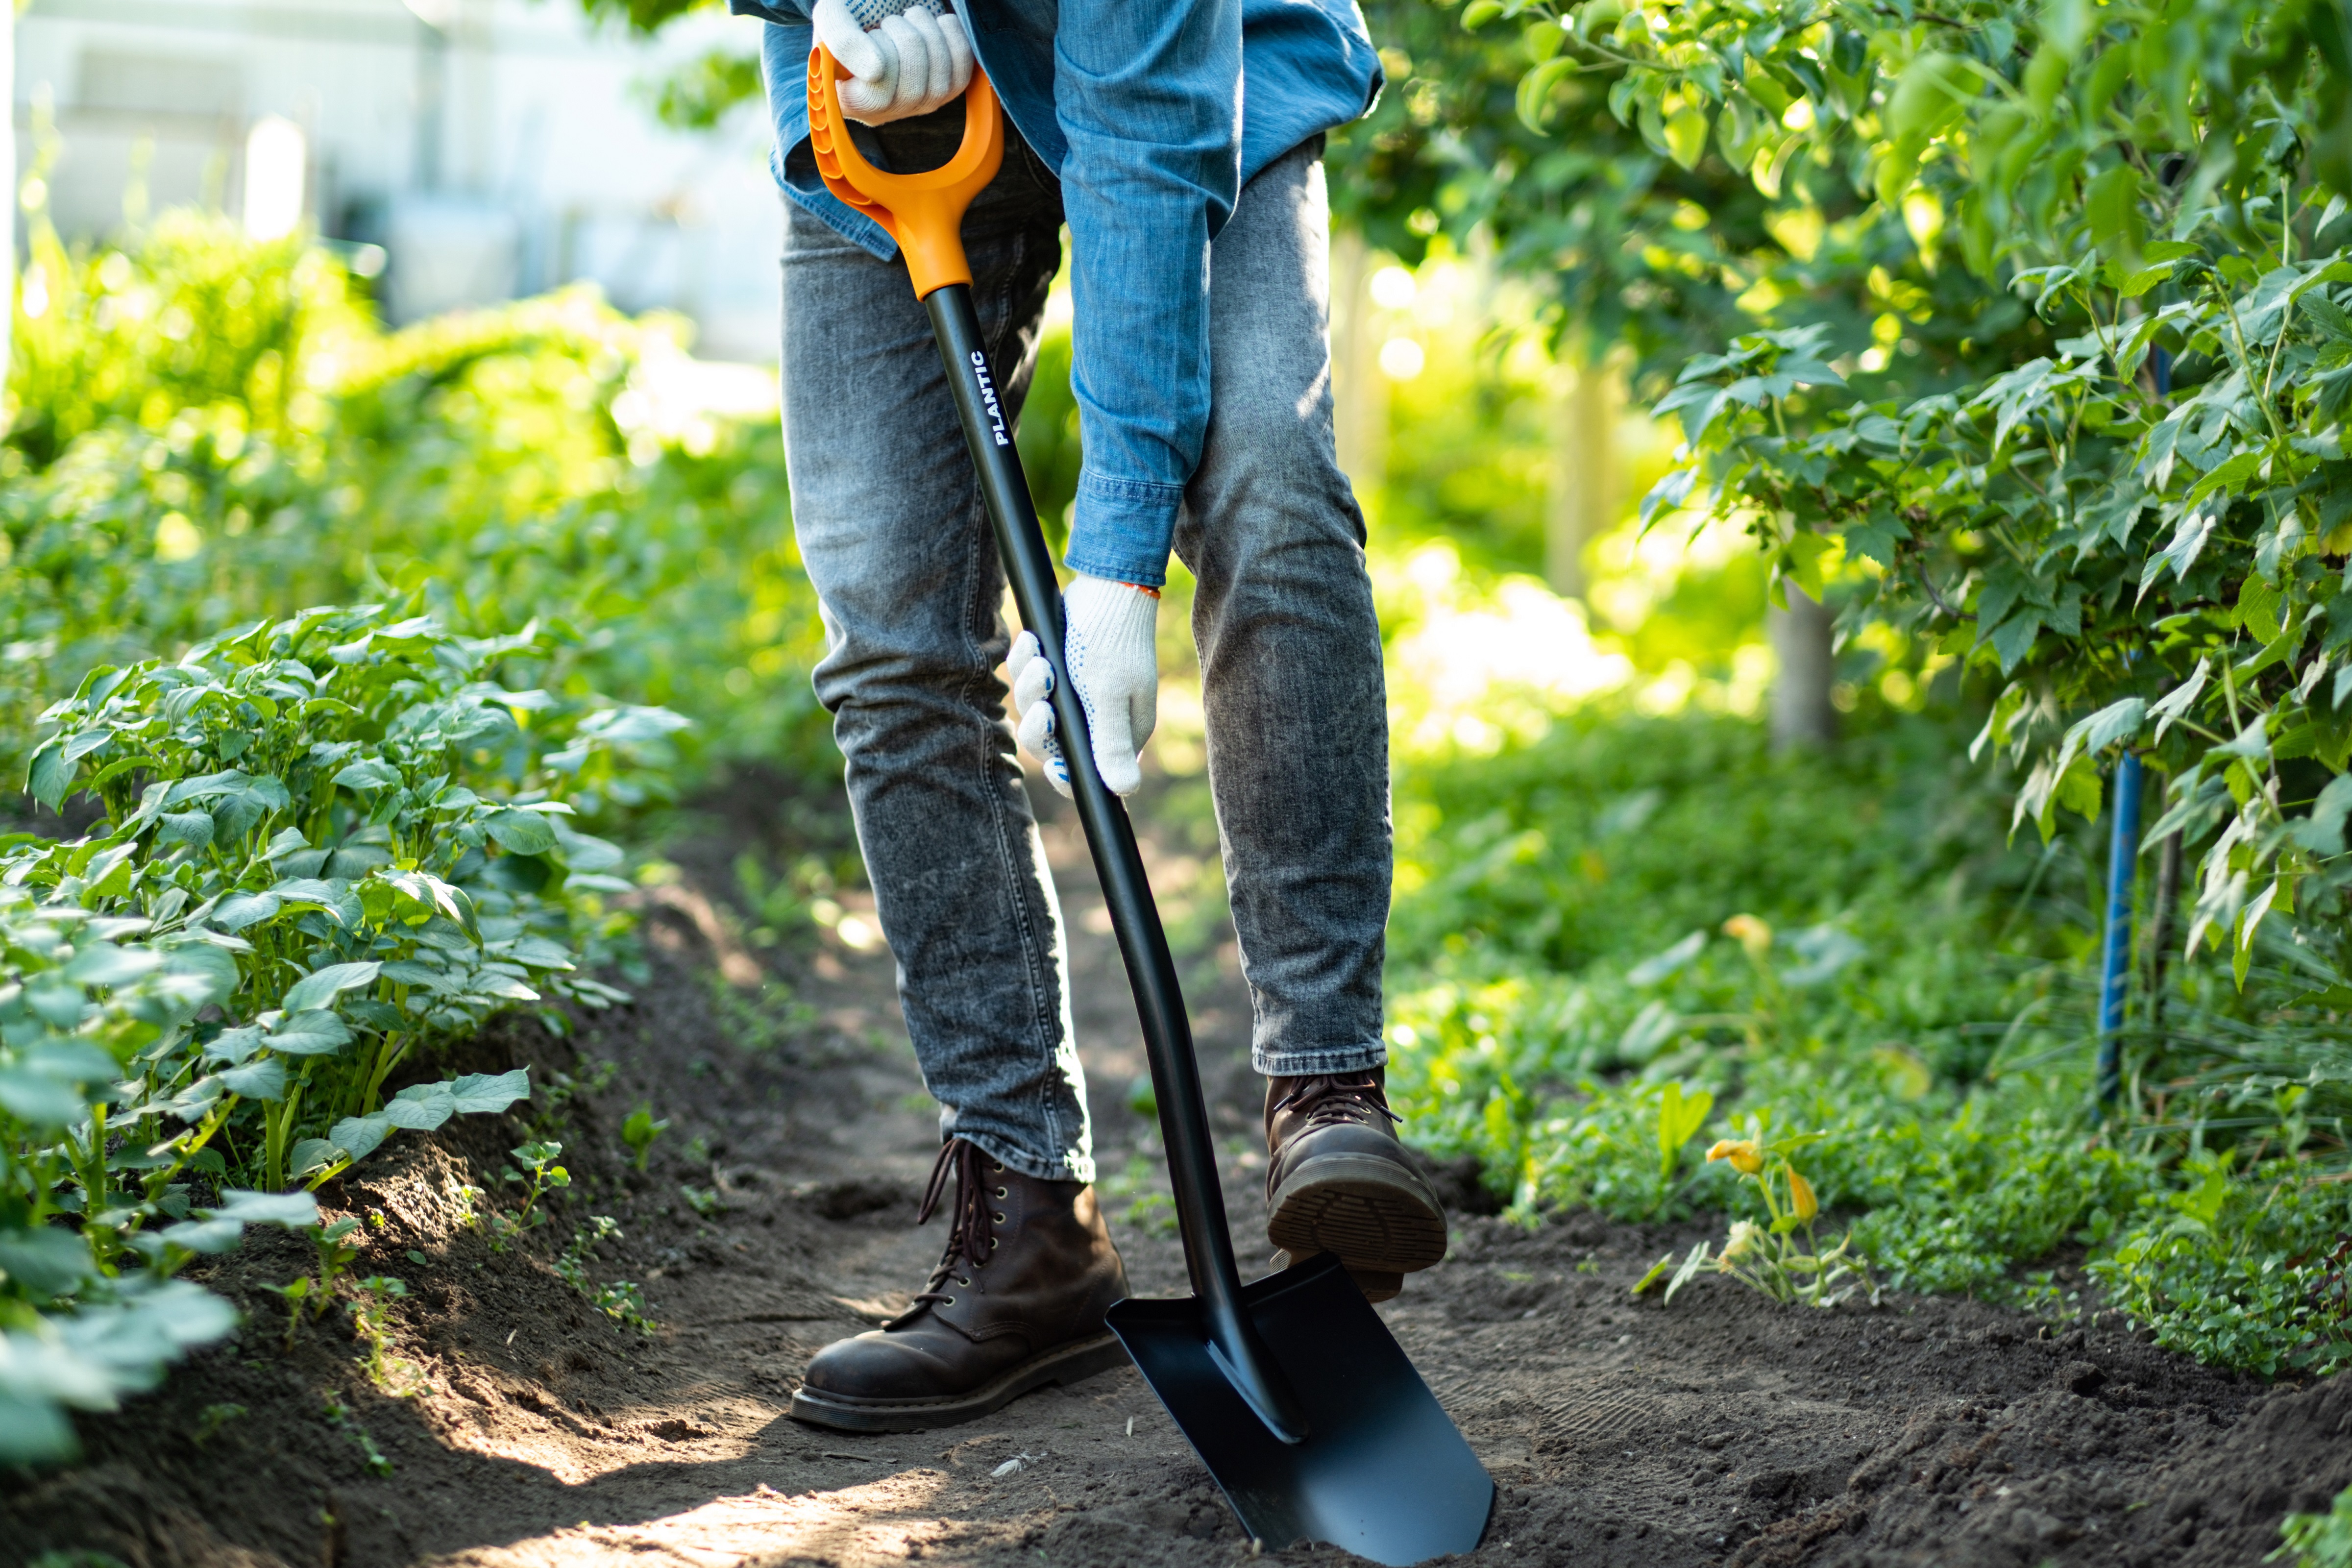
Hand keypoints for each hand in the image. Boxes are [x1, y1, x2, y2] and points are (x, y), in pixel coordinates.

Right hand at [813, 0, 973, 126]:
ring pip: (938, 86)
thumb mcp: (832, 16)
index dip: (884, 60)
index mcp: (847, 101)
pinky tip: (940, 23)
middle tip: (893, 19)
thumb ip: (843, 41)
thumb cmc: (851, 10)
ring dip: (930, 37)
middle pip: (912, 92)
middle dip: (908, 42)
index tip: (876, 30)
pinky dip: (955, 42)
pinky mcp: (944, 92)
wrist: (880, 2)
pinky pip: (960, 76)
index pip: (876, 99)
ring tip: (913, 16)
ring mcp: (915, 106)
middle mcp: (882, 113)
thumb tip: (875, 72)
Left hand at [1007, 575, 1159, 797]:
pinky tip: (1031, 641)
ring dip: (1029, 685)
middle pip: (1050, 744)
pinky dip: (1025, 662)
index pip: (1087, 773)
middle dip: (1039, 722)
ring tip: (1041, 658)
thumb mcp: (1110, 696)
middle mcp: (1097, 717)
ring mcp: (1076, 693)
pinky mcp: (1059, 669)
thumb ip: (1111, 744)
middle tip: (1045, 698)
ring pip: (1034, 709)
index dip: (1064, 774)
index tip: (1052, 762)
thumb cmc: (1113, 641)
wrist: (1108, 584)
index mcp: (1119, 731)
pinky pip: (1028, 680)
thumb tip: (1125, 790)